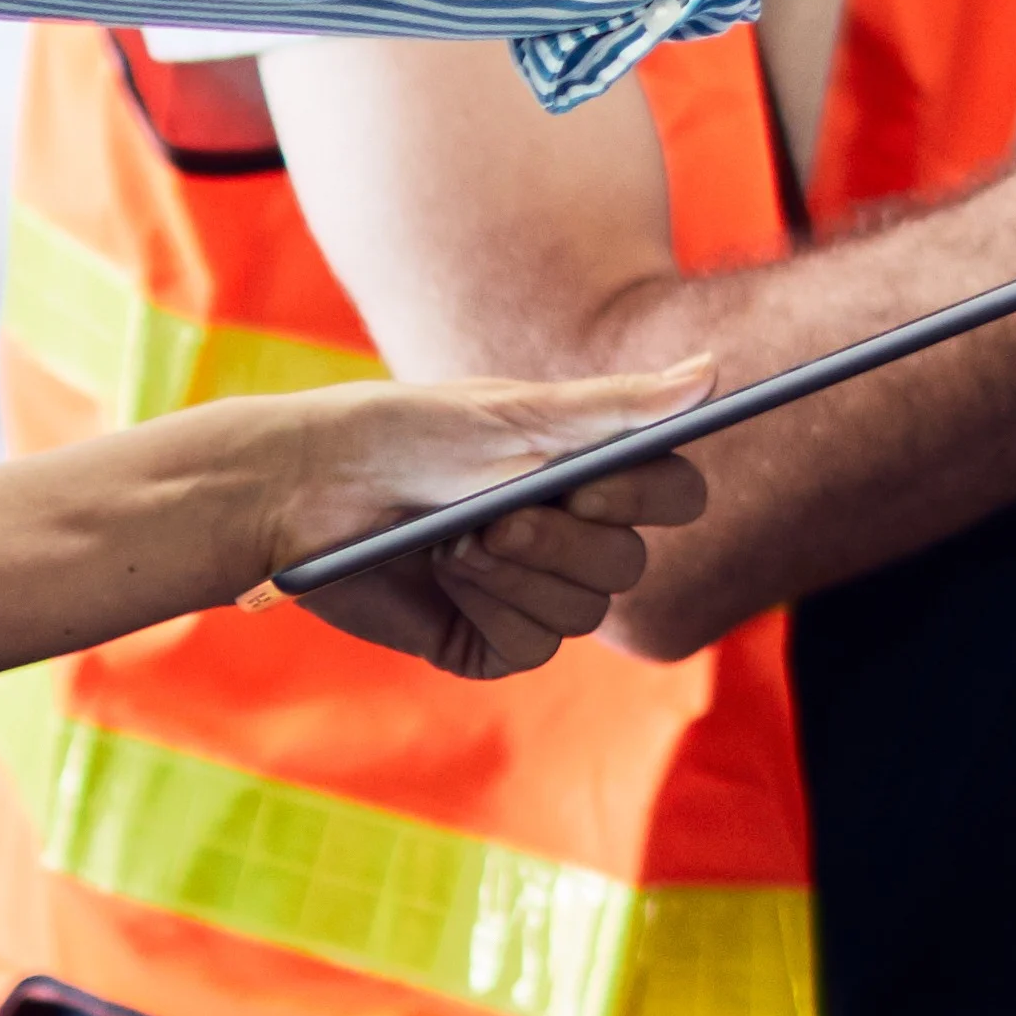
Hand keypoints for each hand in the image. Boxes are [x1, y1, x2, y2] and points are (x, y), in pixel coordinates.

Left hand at [242, 365, 719, 680]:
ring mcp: (529, 594)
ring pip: (583, 612)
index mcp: (586, 473)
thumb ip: (617, 405)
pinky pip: (530, 645)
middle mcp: (569, 537)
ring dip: (516, 574)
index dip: (643, 496)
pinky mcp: (487, 642)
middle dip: (560, 540)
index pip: (673, 496)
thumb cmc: (403, 433)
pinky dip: (489, 608)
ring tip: (453, 540)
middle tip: (493, 513)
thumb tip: (712, 371)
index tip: (586, 481)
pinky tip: (444, 578)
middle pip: (628, 564)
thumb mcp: (513, 413)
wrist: (304, 490)